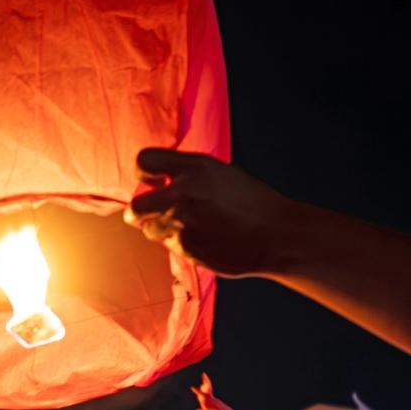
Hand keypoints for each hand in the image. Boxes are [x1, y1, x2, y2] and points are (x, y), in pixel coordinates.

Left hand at [126, 149, 289, 274]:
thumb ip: (187, 174)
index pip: (144, 162)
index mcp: (193, 168)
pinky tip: (204, 240)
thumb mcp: (219, 173)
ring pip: (150, 230)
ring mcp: (182, 223)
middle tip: (145, 216)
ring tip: (188, 228)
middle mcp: (182, 194)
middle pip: (135, 207)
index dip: (144, 174)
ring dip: (161, 230)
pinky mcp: (186, 247)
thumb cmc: (251, 203)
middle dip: (137, 213)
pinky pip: (170, 246)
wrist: (275, 235)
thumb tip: (159, 181)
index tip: (152, 182)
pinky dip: (181, 244)